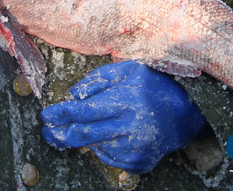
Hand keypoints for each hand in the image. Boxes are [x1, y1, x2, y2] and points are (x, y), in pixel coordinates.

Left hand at [40, 60, 204, 172]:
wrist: (186, 113)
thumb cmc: (153, 85)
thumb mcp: (128, 70)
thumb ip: (98, 79)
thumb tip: (73, 95)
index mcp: (126, 101)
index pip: (84, 110)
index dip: (61, 114)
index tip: (46, 115)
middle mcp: (130, 127)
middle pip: (85, 134)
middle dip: (61, 133)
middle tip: (47, 132)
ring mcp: (135, 148)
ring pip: (95, 147)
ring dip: (83, 139)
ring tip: (81, 128)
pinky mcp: (139, 162)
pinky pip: (109, 157)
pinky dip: (101, 147)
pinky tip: (106, 135)